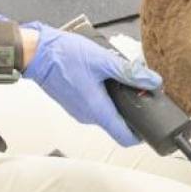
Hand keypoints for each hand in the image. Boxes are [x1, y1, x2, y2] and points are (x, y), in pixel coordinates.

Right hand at [21, 22, 162, 145]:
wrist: (37, 53)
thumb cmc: (65, 56)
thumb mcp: (104, 61)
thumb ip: (130, 72)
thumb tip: (153, 81)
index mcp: (97, 111)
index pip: (124, 138)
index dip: (142, 135)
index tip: (153, 125)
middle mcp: (88, 116)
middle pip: (117, 124)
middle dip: (132, 110)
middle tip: (142, 91)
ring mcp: (79, 111)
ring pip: (107, 113)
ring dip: (118, 101)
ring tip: (124, 80)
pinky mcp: (74, 102)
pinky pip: (96, 105)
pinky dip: (106, 96)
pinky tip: (107, 78)